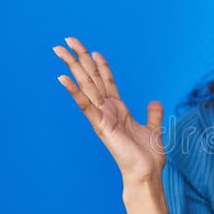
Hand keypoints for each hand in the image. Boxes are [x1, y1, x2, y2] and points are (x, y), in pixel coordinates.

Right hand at [52, 36, 165, 184]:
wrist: (146, 174)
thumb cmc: (147, 156)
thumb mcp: (153, 129)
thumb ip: (152, 114)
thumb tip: (155, 101)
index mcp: (118, 109)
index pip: (107, 81)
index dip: (101, 65)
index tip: (93, 49)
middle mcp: (107, 110)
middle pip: (91, 78)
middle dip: (80, 58)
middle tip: (67, 40)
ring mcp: (101, 116)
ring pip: (85, 85)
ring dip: (72, 66)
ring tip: (59, 50)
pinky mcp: (100, 125)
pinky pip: (85, 105)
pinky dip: (74, 91)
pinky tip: (62, 77)